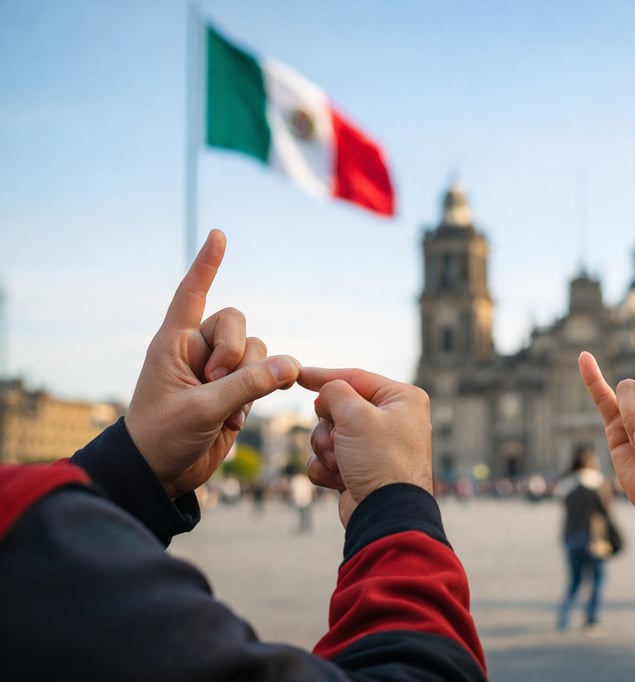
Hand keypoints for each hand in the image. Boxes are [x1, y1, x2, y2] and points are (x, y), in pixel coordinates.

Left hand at [124, 230, 300, 499]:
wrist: (162, 474)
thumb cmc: (163, 437)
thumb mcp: (203, 409)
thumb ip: (249, 385)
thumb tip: (291, 365)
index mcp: (173, 343)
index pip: (192, 294)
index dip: (206, 265)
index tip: (218, 235)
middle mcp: (196, 349)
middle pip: (236, 322)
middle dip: (236, 352)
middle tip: (216, 382)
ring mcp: (217, 370)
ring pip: (256, 349)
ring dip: (251, 375)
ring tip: (226, 406)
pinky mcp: (235, 390)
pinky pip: (264, 374)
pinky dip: (260, 390)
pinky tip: (236, 416)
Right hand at [299, 368, 432, 524]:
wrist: (385, 515)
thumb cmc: (379, 460)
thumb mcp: (355, 414)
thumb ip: (335, 392)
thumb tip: (327, 395)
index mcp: (402, 399)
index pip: (356, 378)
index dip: (324, 376)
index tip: (297, 375)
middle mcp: (393, 420)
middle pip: (340, 408)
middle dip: (329, 426)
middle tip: (338, 439)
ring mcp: (376, 447)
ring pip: (329, 434)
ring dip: (326, 449)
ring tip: (340, 463)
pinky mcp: (361, 469)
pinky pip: (329, 458)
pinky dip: (327, 468)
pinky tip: (339, 480)